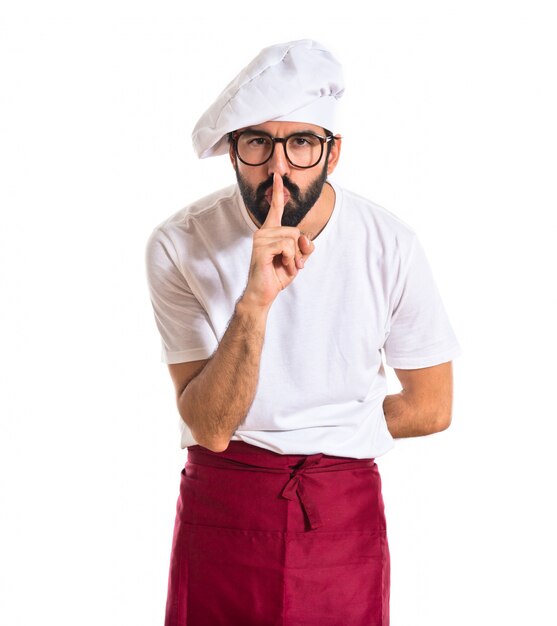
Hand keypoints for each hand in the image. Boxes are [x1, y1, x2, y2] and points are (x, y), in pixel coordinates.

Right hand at [242, 173, 314, 308]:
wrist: (263, 293)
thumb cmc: (277, 275)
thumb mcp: (297, 259)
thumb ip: (304, 247)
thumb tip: (306, 238)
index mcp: (270, 231)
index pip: (275, 208)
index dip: (278, 193)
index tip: (278, 176)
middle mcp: (263, 231)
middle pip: (295, 231)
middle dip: (299, 250)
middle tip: (291, 263)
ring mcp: (260, 239)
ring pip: (292, 239)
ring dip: (294, 256)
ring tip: (285, 266)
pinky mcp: (261, 248)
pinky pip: (287, 246)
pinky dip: (290, 259)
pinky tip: (282, 266)